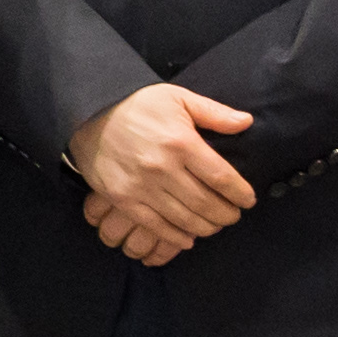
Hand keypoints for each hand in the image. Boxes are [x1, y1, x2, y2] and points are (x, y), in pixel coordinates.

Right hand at [67, 83, 254, 265]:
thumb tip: (247, 123)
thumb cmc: (138, 105)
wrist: (89, 113)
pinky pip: (155, 226)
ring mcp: (141, 186)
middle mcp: (163, 167)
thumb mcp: (178, 98)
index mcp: (181, 142)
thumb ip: (214, 113)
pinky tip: (188, 237)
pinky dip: (176, 237)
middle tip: (233, 216)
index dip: (240, 194)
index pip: (222, 178)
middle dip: (226, 215)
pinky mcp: (123, 198)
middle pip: (206, 203)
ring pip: (185, 219)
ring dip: (206, 227)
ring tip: (214, 225)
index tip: (248, 200)